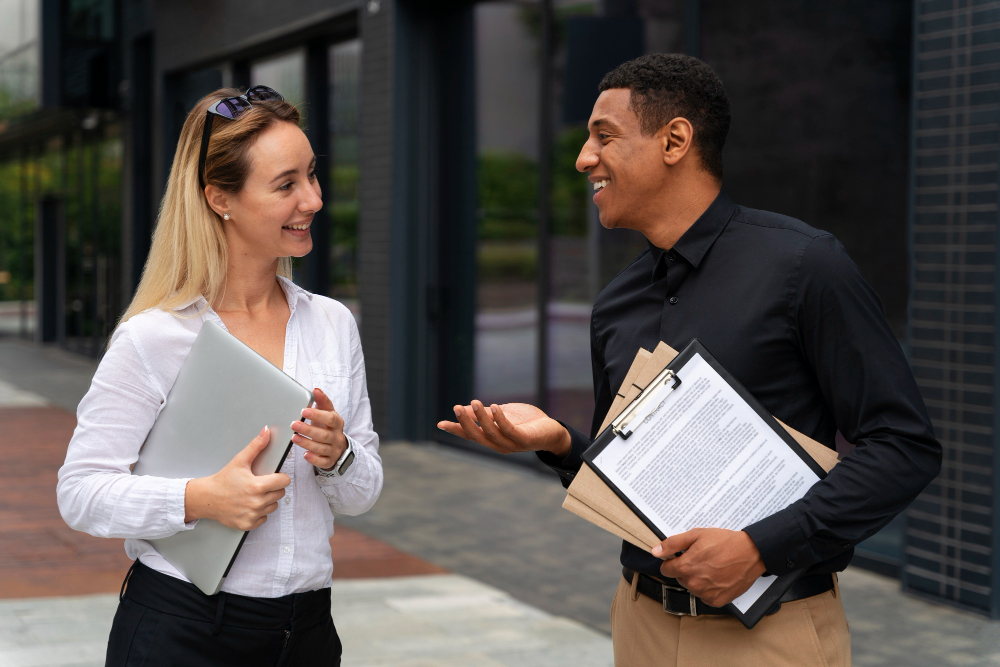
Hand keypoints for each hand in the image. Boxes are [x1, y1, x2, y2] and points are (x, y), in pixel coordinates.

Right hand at [184, 425, 290, 529]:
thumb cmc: (223, 480)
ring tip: (254, 494)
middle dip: (273, 488)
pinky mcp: (248, 525)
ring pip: (273, 506)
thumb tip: (266, 432)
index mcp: (257, 487)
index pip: (284, 482)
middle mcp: (256, 503)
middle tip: (260, 484)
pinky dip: (259, 513)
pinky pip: (264, 519)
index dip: (280, 477)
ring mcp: (252, 515)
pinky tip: (249, 505)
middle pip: (280, 494)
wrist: (207, 498)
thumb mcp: (240, 461)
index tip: (273, 476)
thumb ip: (256, 446)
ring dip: (267, 501)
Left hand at [291, 387, 348, 469]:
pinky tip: (305, 454)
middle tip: (294, 424)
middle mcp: (337, 436)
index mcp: (337, 422)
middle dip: (308, 430)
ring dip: (307, 443)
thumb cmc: (328, 426)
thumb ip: (322, 401)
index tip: (304, 411)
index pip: (329, 418)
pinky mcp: (329, 461)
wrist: (338, 445)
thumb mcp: (328, 412)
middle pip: (324, 434)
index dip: (317, 415)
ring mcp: (334, 450)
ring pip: (321, 448)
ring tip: (294, 438)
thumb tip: (316, 389)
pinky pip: (322, 462)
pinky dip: (314, 459)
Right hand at [437, 401, 570, 457]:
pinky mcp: (524, 439)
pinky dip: (500, 419)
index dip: (456, 429)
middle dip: (466, 422)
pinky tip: (494, 407)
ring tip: (474, 402)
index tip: (440, 423)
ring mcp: (512, 444)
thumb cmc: (525, 422)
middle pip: (478, 436)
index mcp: (492, 439)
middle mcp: (499, 445)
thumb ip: (484, 414)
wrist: (551, 431)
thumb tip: (463, 408)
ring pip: (492, 433)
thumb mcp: (501, 415)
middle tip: (456, 408)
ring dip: (482, 418)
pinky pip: (509, 430)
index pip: (470, 435)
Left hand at [654, 528, 765, 607]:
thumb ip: (673, 544)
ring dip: (698, 579)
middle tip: (702, 558)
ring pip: (692, 587)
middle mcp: (694, 583)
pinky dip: (709, 589)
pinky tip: (718, 577)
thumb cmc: (725, 542)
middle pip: (680, 578)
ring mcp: (705, 594)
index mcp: (686, 567)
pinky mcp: (717, 601)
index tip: (681, 557)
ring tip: (712, 567)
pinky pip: (705, 596)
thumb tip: (655, 551)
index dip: (672, 561)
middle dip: (686, 569)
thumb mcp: (696, 535)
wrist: (751, 553)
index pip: (666, 569)